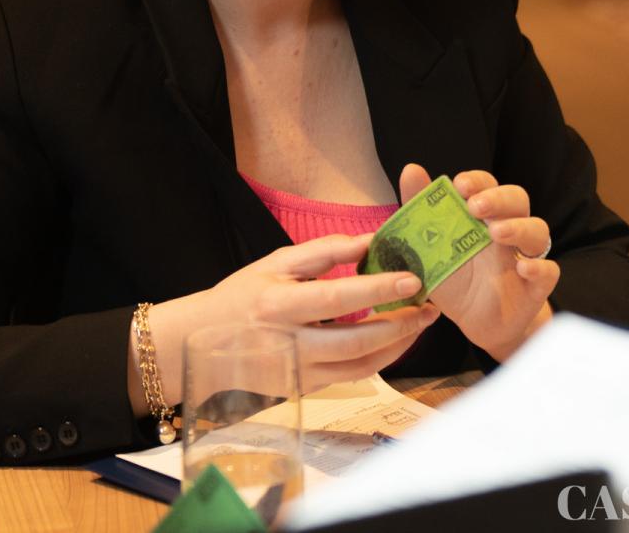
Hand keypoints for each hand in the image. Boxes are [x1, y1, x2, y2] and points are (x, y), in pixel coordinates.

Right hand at [131, 234, 439, 411]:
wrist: (198, 343)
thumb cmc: (241, 295)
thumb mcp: (276, 262)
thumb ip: (325, 251)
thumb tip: (372, 240)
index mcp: (278, 305)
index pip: (338, 298)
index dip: (379, 290)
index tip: (413, 279)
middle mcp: (288, 343)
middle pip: (356, 341)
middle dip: (401, 325)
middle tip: (431, 307)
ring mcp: (295, 372)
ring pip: (359, 366)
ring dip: (397, 346)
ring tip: (421, 323)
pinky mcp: (301, 389)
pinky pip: (349, 377)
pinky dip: (378, 360)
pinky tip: (395, 341)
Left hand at [398, 163, 557, 361]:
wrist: (475, 324)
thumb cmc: (456, 279)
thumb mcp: (431, 249)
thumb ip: (420, 210)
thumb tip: (411, 169)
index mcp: (484, 217)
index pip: (488, 186)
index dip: (478, 181)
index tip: (460, 185)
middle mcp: (509, 230)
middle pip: (517, 199)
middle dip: (498, 198)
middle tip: (476, 206)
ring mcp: (526, 256)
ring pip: (538, 229)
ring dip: (519, 227)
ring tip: (496, 233)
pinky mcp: (537, 285)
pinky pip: (549, 270)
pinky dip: (539, 267)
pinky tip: (523, 267)